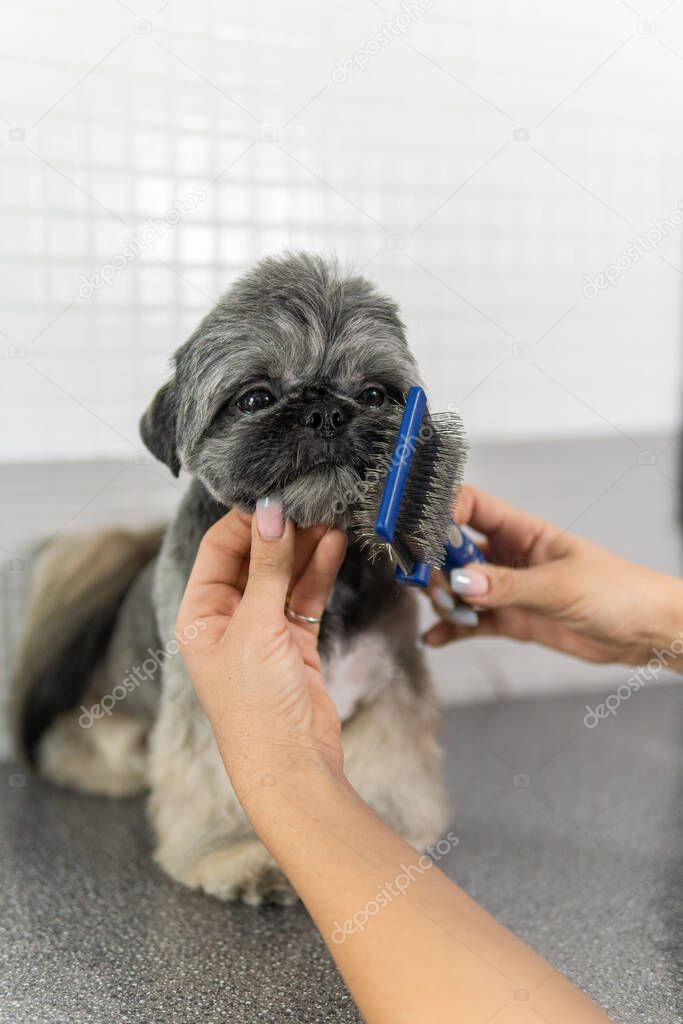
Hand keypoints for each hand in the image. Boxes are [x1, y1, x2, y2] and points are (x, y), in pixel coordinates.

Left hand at [176, 497, 347, 797]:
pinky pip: (305, 595)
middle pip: (254, 558)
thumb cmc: (255, 703)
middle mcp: (227, 617)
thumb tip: (270, 512)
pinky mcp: (294, 641)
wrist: (291, 764)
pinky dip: (319, 571)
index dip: (248, 521)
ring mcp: (262, 628)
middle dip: (282, 531)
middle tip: (312, 503)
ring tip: (331, 517)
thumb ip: (268, 567)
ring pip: (284, 574)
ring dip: (306, 547)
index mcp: (200, 613)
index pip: (220, 548)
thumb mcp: (256, 627)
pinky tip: (335, 545)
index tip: (278, 497)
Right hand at [424, 485, 682, 668]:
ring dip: (444, 599)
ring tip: (448, 613)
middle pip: (455, 549)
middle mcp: (509, 556)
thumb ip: (508, 585)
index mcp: (523, 530)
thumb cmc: (619, 591)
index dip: (443, 513)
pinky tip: (435, 638)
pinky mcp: (510, 620)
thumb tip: (464, 580)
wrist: (646, 631)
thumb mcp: (560, 585)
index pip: (471, 506)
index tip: (425, 534)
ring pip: (459, 587)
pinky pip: (470, 623)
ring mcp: (507, 589)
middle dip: (438, 566)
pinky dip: (450, 630)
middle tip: (436, 586)